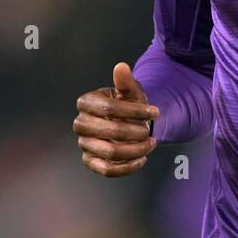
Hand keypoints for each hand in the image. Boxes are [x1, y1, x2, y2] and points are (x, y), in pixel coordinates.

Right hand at [73, 62, 159, 176]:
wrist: (127, 124)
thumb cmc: (128, 105)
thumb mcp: (130, 92)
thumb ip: (125, 82)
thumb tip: (121, 66)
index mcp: (86, 102)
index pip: (108, 107)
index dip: (134, 110)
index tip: (156, 112)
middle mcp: (81, 124)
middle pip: (108, 131)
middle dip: (134, 132)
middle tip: (149, 131)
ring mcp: (84, 144)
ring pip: (110, 152)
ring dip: (135, 150)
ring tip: (150, 143)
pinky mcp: (90, 161)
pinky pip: (107, 170)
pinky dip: (128, 166)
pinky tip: (142, 158)